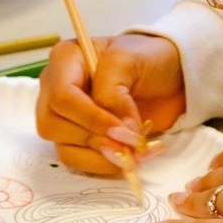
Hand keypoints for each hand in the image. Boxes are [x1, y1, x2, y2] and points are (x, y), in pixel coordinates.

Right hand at [36, 35, 186, 173]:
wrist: (170, 77)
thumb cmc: (148, 58)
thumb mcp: (130, 60)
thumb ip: (113, 92)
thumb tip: (113, 131)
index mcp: (65, 59)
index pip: (61, 96)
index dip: (89, 118)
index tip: (122, 131)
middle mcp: (57, 88)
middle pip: (52, 125)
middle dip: (93, 139)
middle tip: (128, 144)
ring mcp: (66, 116)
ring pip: (63, 148)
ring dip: (100, 156)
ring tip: (134, 151)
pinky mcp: (80, 139)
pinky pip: (78, 161)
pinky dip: (104, 165)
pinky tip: (130, 157)